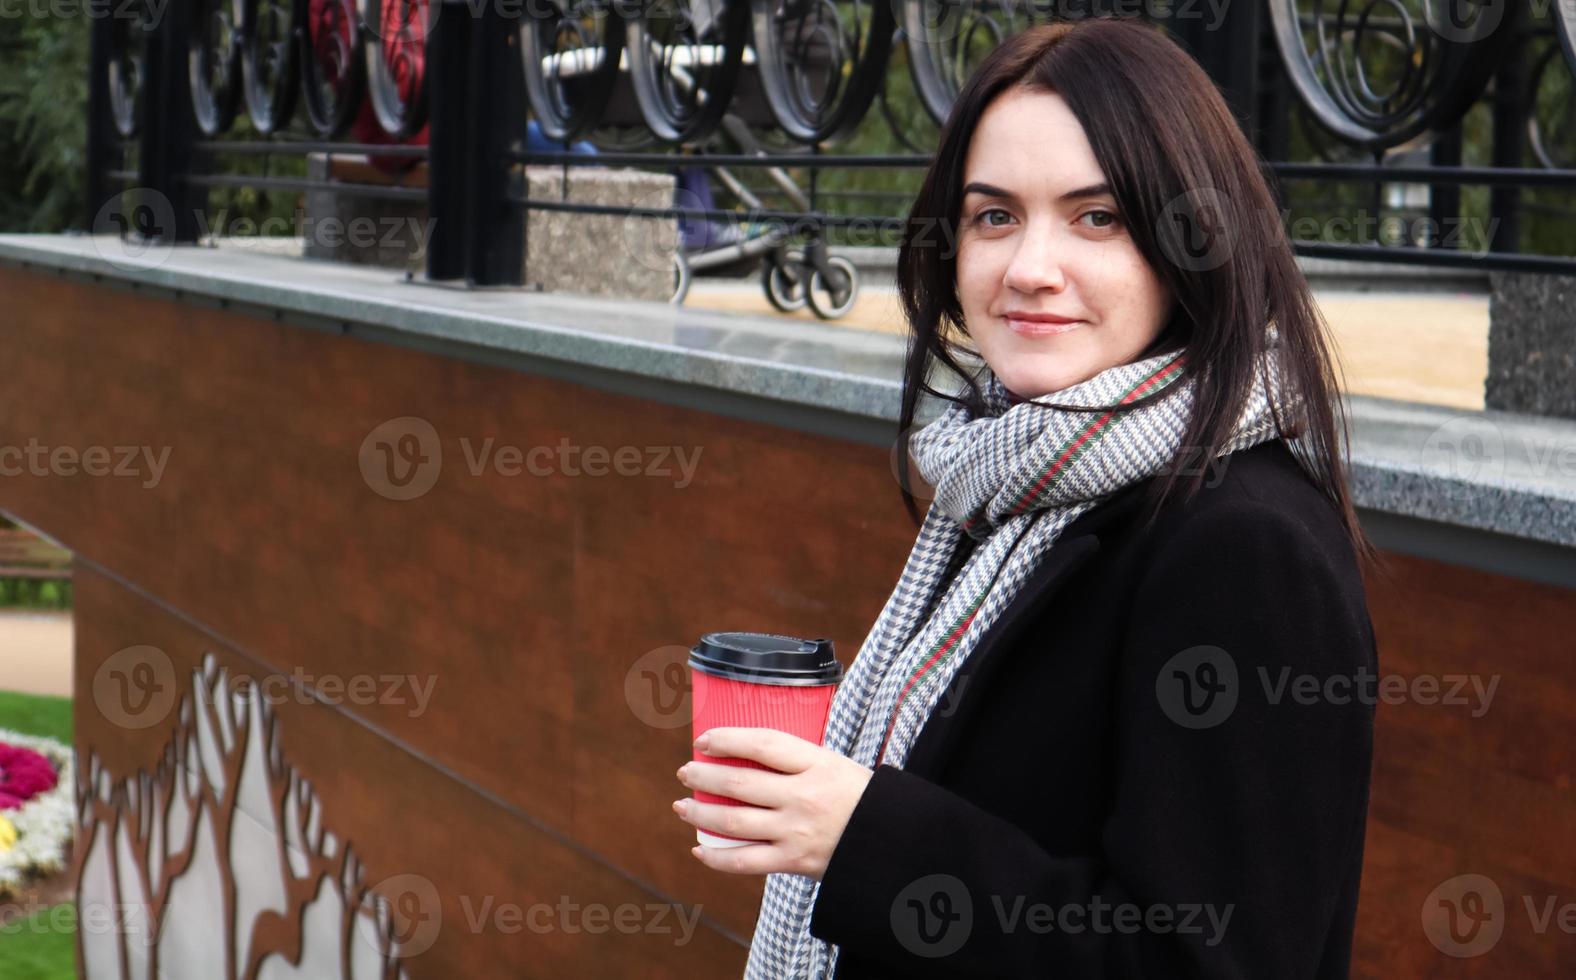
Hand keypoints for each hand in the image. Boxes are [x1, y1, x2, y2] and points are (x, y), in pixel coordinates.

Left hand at [673, 727, 873, 880]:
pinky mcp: (793, 862)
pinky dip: (716, 857)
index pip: (763, 744)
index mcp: (818, 764)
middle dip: (704, 776)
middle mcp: (804, 796)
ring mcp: (796, 831)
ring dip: (700, 813)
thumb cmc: (859, 797)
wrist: (891, 842)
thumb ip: (796, 759)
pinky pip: (744, 862)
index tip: (704, 739)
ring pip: (734, 822)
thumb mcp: (835, 765)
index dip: (727, 739)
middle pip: (739, 783)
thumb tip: (745, 750)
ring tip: (682, 806)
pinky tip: (699, 848)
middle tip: (686, 771)